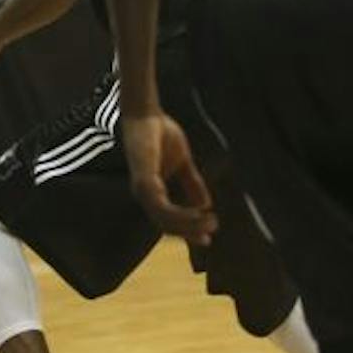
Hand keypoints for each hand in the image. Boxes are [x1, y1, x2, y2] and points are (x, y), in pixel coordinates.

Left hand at [120, 110, 215, 244]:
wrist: (146, 112)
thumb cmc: (159, 132)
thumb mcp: (182, 162)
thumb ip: (192, 183)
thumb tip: (206, 204)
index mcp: (151, 191)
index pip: (167, 220)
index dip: (187, 231)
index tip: (207, 240)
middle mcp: (144, 193)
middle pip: (165, 225)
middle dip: (189, 232)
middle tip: (211, 234)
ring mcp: (142, 188)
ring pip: (164, 219)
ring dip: (189, 224)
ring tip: (210, 222)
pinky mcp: (144, 179)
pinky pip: (161, 206)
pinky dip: (180, 213)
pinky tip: (198, 213)